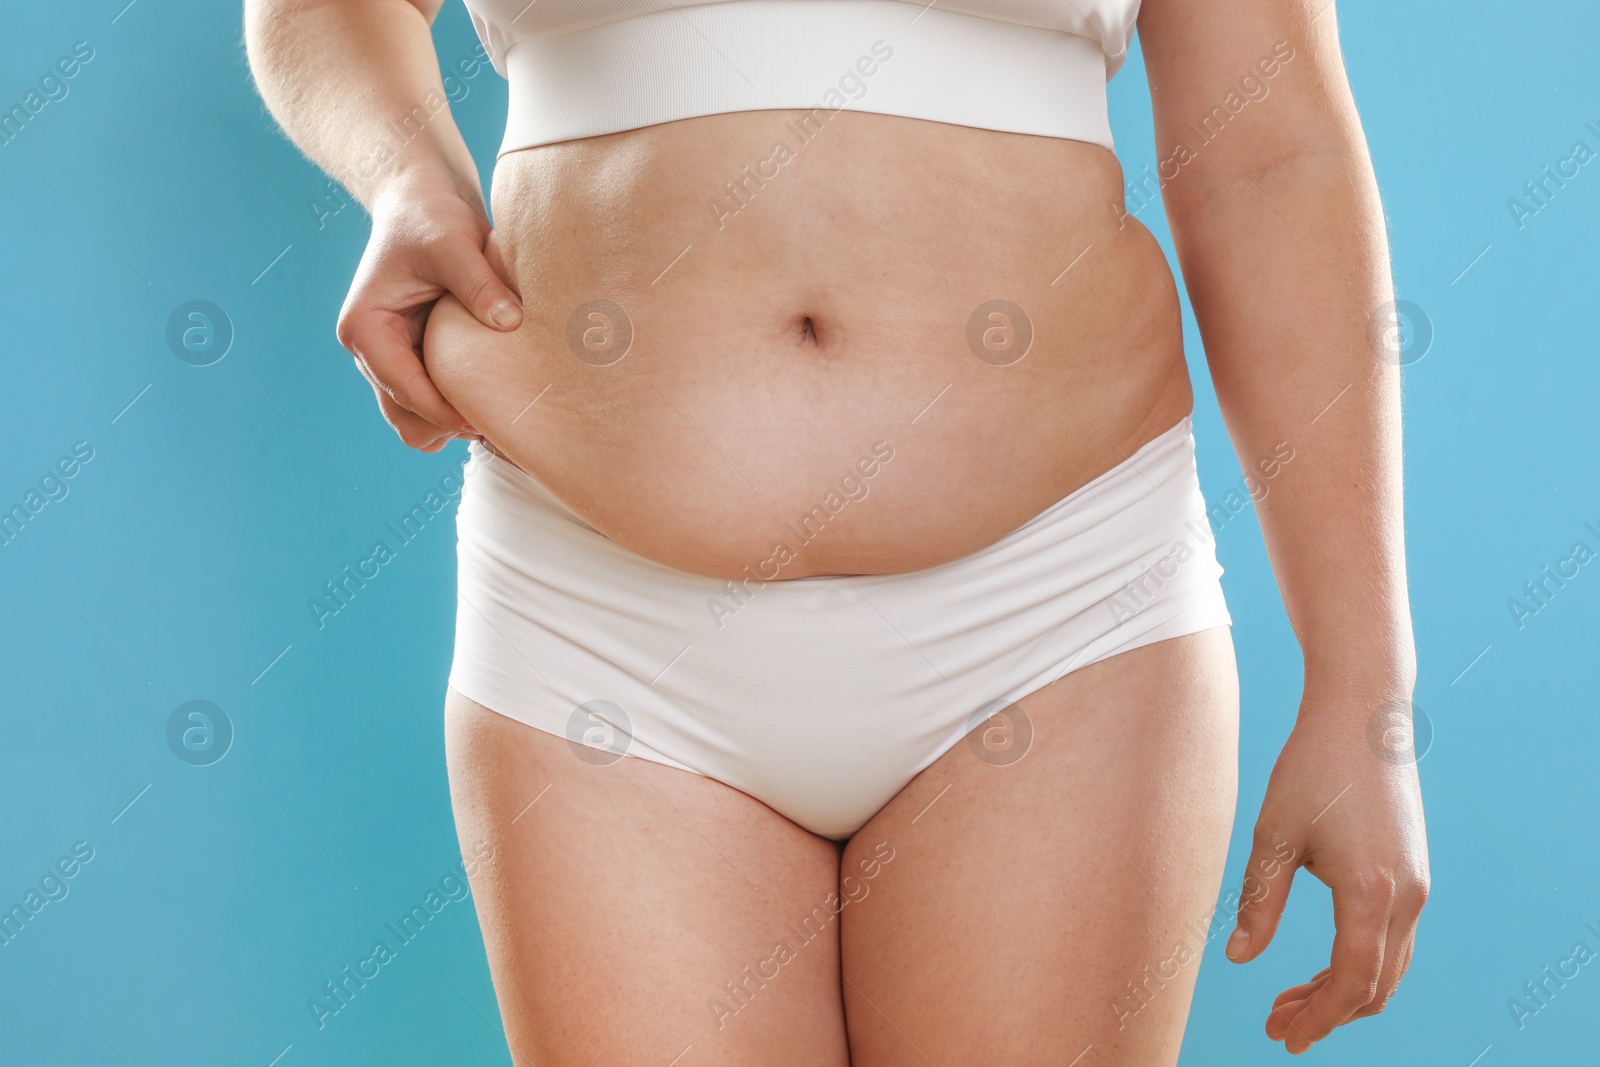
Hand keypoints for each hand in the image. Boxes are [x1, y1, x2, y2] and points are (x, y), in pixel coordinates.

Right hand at [335, 169, 522, 451]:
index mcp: (364, 328)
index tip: (485, 422)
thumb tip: (508, 322)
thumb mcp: (453, 243)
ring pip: (415, 418)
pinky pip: (432, 401)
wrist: (423, 200)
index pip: (403, 387)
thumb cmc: (429, 216)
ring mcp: (391, 358)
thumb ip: (477, 282)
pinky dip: (456, 408)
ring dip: (451, 422)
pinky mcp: (415, 357)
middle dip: (446, 425)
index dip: (443, 411)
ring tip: (498, 417)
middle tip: (499, 425)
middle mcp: (370, 351)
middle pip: (404, 416)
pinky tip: (492, 400)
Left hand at [1226, 686, 1429, 1054]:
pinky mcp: (1413, 873)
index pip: (1351, 984)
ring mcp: (1417, 887)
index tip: (1283, 1037)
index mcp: (1371, 893)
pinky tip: (1321, 965)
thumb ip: (1259, 902)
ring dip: (1344, 992)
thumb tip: (1240, 959)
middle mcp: (1406, 897)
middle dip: (1326, 1014)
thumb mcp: (1273, 834)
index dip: (1317, 1018)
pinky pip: (1394, 941)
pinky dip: (1361, 964)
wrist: (1363, 716)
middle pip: (1375, 986)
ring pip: (1389, 967)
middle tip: (1276, 1024)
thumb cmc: (1312, 768)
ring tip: (1288, 999)